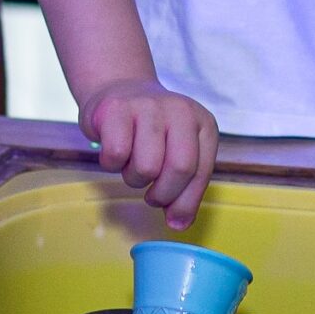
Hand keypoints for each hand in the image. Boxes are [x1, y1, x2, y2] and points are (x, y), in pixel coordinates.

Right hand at [81, 78, 218, 228]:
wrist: (119, 89)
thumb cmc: (150, 131)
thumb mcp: (177, 152)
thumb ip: (184, 187)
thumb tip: (178, 224)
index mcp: (203, 123)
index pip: (201, 172)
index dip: (186, 202)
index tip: (174, 218)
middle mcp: (181, 110)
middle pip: (180, 168)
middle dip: (162, 194)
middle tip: (151, 194)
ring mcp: (149, 106)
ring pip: (147, 166)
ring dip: (134, 179)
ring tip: (132, 165)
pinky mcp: (116, 109)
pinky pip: (117, 155)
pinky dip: (112, 164)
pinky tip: (115, 152)